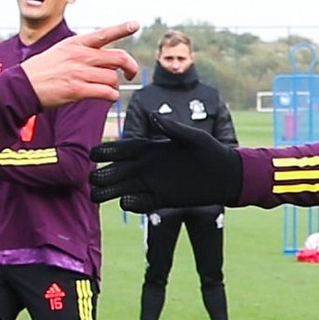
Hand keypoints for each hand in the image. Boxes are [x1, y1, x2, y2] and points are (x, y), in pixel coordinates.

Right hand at [20, 21, 140, 106]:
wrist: (22, 85)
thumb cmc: (42, 69)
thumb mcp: (61, 50)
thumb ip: (83, 51)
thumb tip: (105, 59)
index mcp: (76, 44)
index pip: (103, 33)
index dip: (122, 28)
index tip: (135, 24)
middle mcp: (80, 56)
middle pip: (118, 58)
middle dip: (130, 66)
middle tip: (130, 73)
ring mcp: (79, 73)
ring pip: (113, 78)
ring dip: (115, 85)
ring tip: (108, 88)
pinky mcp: (77, 90)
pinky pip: (106, 93)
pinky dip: (111, 96)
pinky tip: (107, 96)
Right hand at [90, 118, 243, 211]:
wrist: (226, 177)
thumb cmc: (212, 152)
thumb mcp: (194, 138)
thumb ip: (174, 129)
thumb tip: (154, 116)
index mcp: (151, 148)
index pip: (123, 149)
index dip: (107, 151)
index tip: (93, 154)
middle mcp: (147, 166)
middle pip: (117, 170)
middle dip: (103, 174)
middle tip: (92, 178)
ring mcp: (151, 183)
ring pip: (122, 188)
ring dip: (109, 192)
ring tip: (95, 195)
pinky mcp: (160, 199)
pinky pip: (141, 203)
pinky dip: (132, 203)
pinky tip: (126, 202)